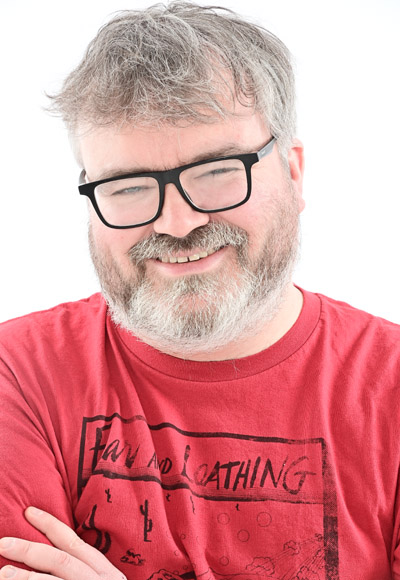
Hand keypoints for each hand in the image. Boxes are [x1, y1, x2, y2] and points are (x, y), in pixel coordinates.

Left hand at [0, 507, 125, 578]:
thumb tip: (47, 557)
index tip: (28, 512)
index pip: (74, 543)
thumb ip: (82, 571)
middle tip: (3, 543)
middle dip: (29, 550)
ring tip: (2, 573)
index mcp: (106, 574)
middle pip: (61, 560)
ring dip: (26, 578)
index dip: (51, 525)